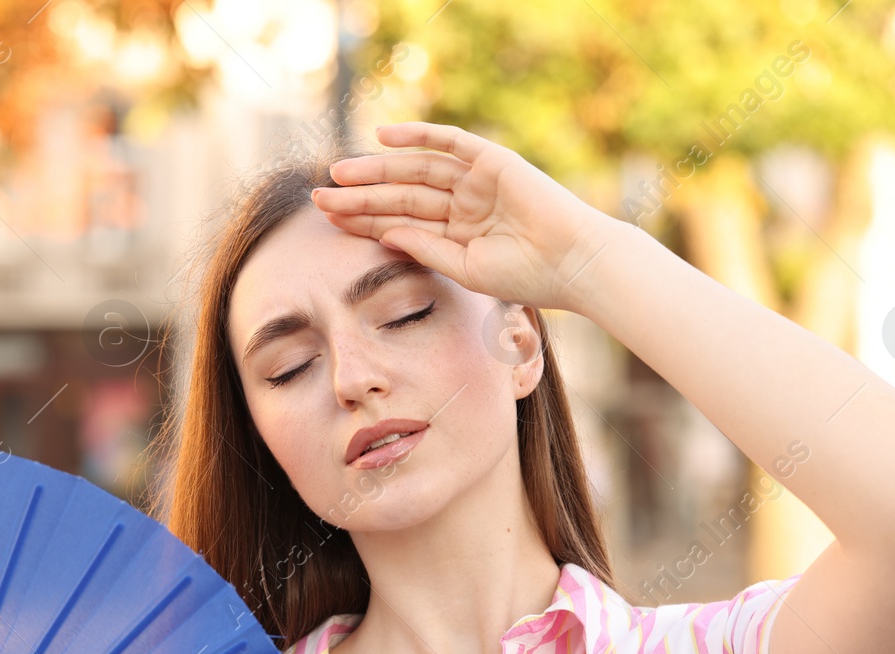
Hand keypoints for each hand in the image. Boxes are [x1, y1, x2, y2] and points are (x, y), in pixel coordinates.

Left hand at [310, 121, 616, 313]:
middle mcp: (463, 203)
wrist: (575, 262)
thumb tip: (383, 234)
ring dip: (378, 169)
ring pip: (416, 170)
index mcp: (457, 232)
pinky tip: (384, 136)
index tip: (328, 219)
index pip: (400, 221)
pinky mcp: (493, 160)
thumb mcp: (467, 269)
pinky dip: (418, 135)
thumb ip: (427, 250)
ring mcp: (477, 180)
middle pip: (401, 193)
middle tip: (319, 196)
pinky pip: (450, 142)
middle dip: (360, 195)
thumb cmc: (530, 277)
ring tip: (339, 172)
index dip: (363, 220)